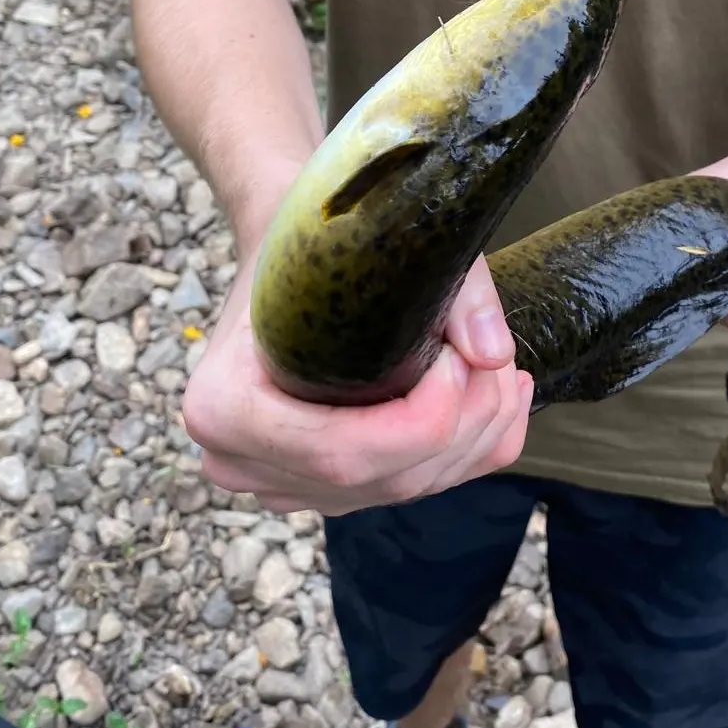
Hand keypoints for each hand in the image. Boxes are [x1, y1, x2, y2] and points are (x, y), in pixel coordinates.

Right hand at [180, 248, 532, 515]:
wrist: (281, 245)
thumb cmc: (316, 236)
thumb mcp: (376, 239)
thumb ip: (451, 289)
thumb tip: (494, 352)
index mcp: (222, 407)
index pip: (340, 452)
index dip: (421, 422)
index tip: (461, 360)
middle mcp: (240, 460)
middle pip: (378, 478)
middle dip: (461, 428)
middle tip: (499, 362)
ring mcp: (282, 482)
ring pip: (400, 490)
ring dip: (473, 440)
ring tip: (506, 375)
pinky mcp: (321, 487)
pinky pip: (407, 490)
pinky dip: (467, 455)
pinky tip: (498, 406)